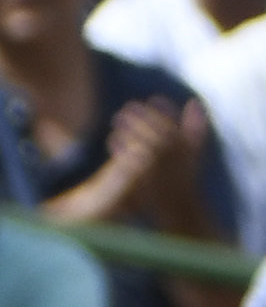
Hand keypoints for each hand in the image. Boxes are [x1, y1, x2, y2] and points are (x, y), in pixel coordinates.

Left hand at [106, 96, 205, 214]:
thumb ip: (195, 126)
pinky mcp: (144, 179)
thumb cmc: (185, 176)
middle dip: (142, 116)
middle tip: (127, 107)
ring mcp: (159, 168)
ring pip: (141, 143)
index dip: (165, 110)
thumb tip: (194, 101)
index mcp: (188, 149)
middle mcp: (175, 157)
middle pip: (157, 130)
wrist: (180, 207)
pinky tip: (112, 139)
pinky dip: (122, 147)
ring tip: (116, 119)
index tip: (155, 99)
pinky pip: (130, 160)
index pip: (178, 125)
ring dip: (129, 128)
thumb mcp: (193, 151)